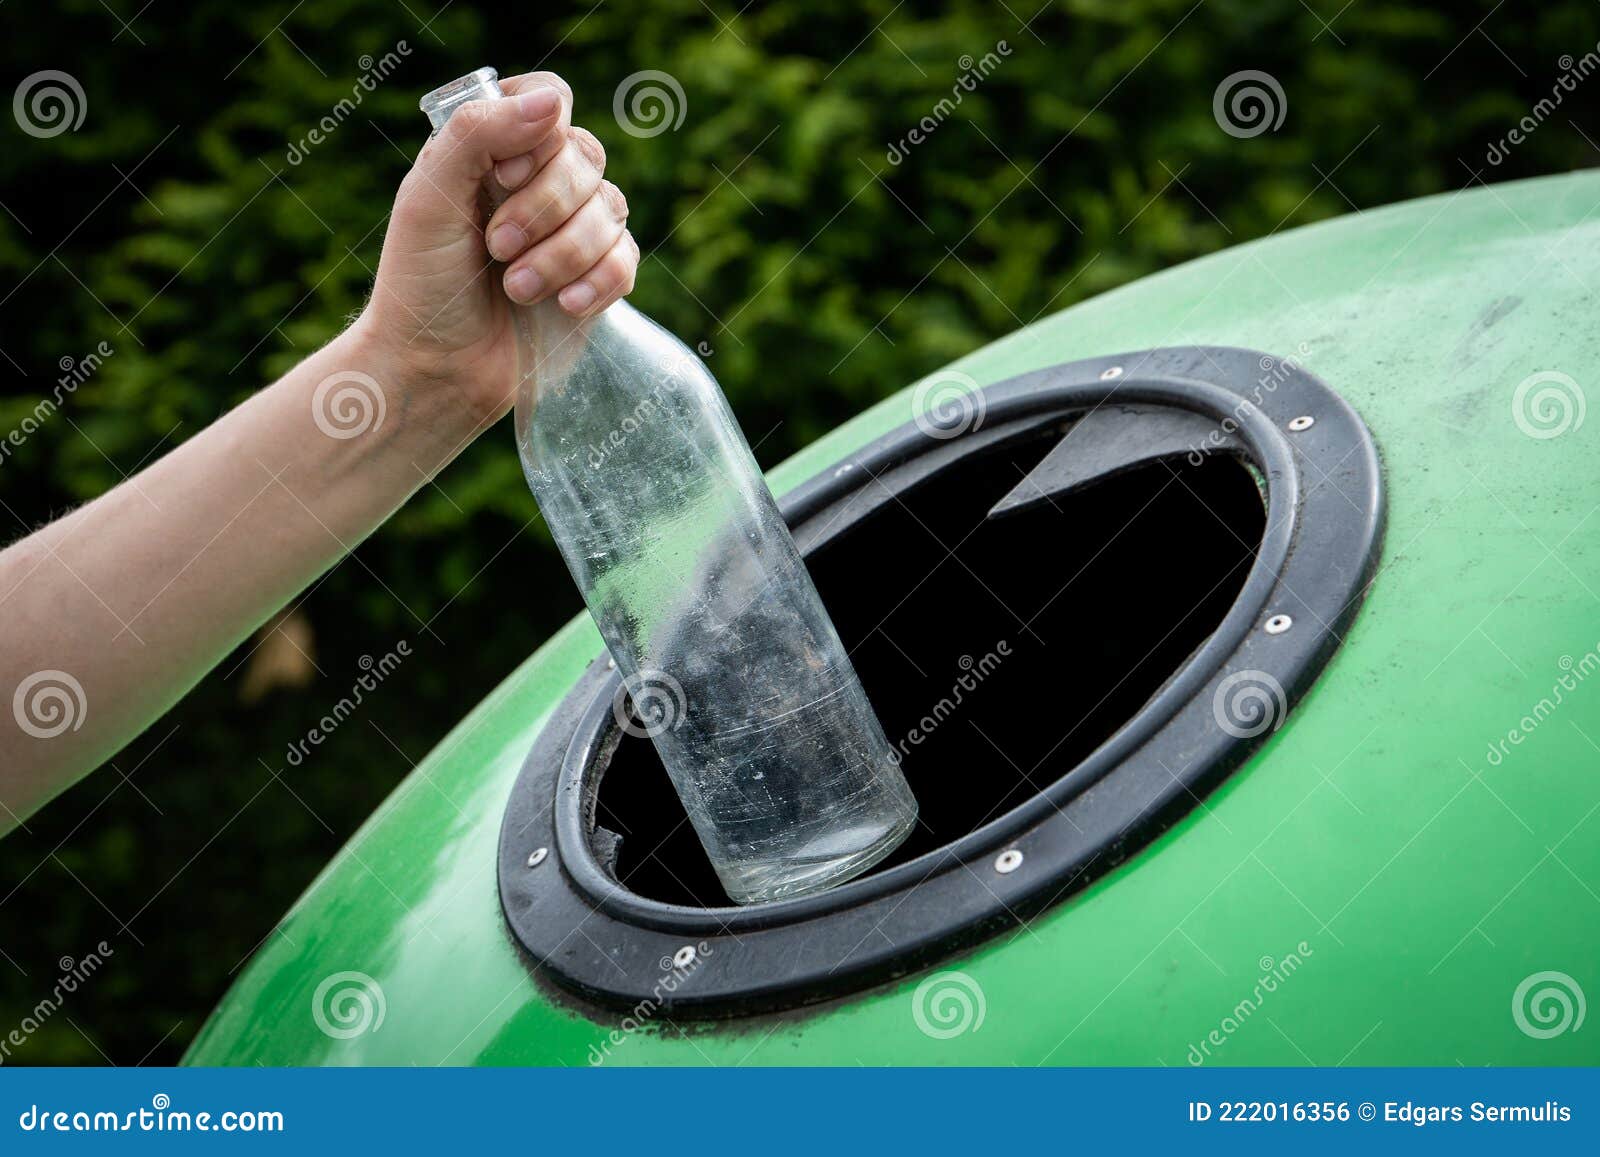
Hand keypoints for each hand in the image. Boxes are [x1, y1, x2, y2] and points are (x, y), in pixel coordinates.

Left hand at [359, 71, 638, 424]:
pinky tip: (562, 307)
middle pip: (585, 155)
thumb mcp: (428, 197)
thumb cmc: (420, 285)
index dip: (539, 135)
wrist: (436, 371)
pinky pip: (627, 260)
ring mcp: (572, 231)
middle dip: (544, 207)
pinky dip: (596, 282)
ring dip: (562, 253)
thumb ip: (478, 133)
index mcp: (494, 151)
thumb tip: (552, 102)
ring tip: (516, 290)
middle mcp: (538, 184)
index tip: (500, 178)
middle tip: (496, 248)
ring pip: (610, 209)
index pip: (550, 100)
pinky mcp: (596, 279)